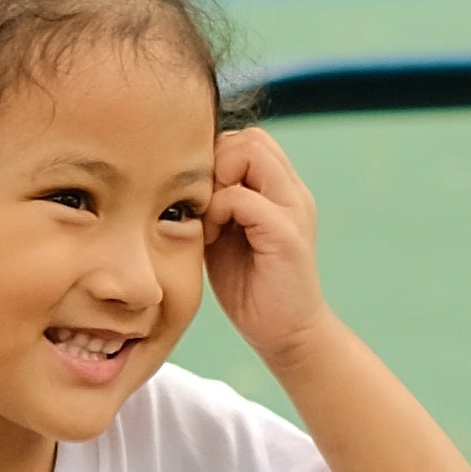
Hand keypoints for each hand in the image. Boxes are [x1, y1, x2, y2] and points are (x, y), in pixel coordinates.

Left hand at [206, 127, 335, 372]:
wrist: (285, 333)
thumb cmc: (249, 287)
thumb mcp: (224, 236)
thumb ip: (214, 205)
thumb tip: (177, 181)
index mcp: (280, 190)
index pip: (247, 139)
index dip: (215, 158)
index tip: (199, 198)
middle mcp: (292, 192)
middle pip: (249, 137)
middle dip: (215, 164)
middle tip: (201, 205)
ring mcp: (293, 210)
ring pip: (251, 154)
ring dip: (217, 182)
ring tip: (208, 220)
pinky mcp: (286, 234)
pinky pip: (244, 198)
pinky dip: (219, 211)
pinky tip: (211, 239)